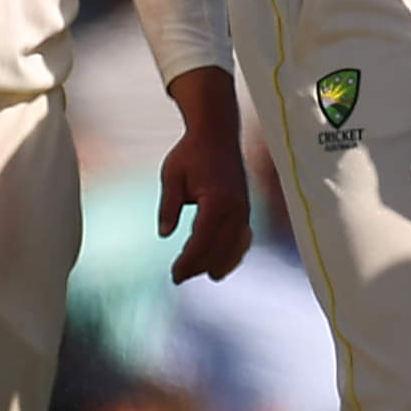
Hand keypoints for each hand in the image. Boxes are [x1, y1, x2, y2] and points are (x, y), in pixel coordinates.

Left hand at [158, 69, 251, 282]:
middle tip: (179, 277)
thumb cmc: (191, 153)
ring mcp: (244, 209)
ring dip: (220, 263)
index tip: (174, 275)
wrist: (217, 133)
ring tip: (204, 275)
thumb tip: (165, 234)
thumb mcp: (171, 175)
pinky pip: (244, 238)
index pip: (202, 241)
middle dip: (199, 266)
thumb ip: (168, 206)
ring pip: (236, 247)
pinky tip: (222, 263)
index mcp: (217, 200)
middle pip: (219, 249)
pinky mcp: (245, 209)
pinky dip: (234, 253)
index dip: (187, 261)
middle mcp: (236, 208)